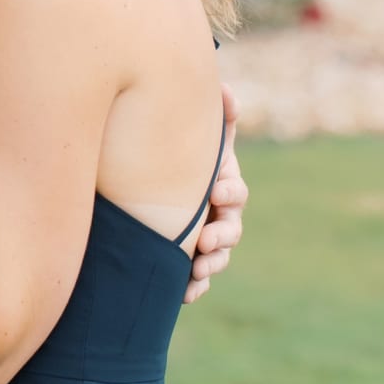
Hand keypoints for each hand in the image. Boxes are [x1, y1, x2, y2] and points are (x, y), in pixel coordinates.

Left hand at [185, 82, 246, 303]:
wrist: (149, 179)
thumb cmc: (178, 154)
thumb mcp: (196, 135)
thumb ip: (215, 116)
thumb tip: (227, 90)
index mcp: (222, 186)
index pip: (235, 192)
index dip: (229, 193)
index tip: (217, 192)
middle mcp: (219, 216)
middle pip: (231, 230)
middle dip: (223, 235)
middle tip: (207, 238)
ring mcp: (206, 240)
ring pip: (218, 257)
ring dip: (212, 264)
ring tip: (199, 268)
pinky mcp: (189, 261)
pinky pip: (198, 279)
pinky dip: (195, 287)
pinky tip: (186, 293)